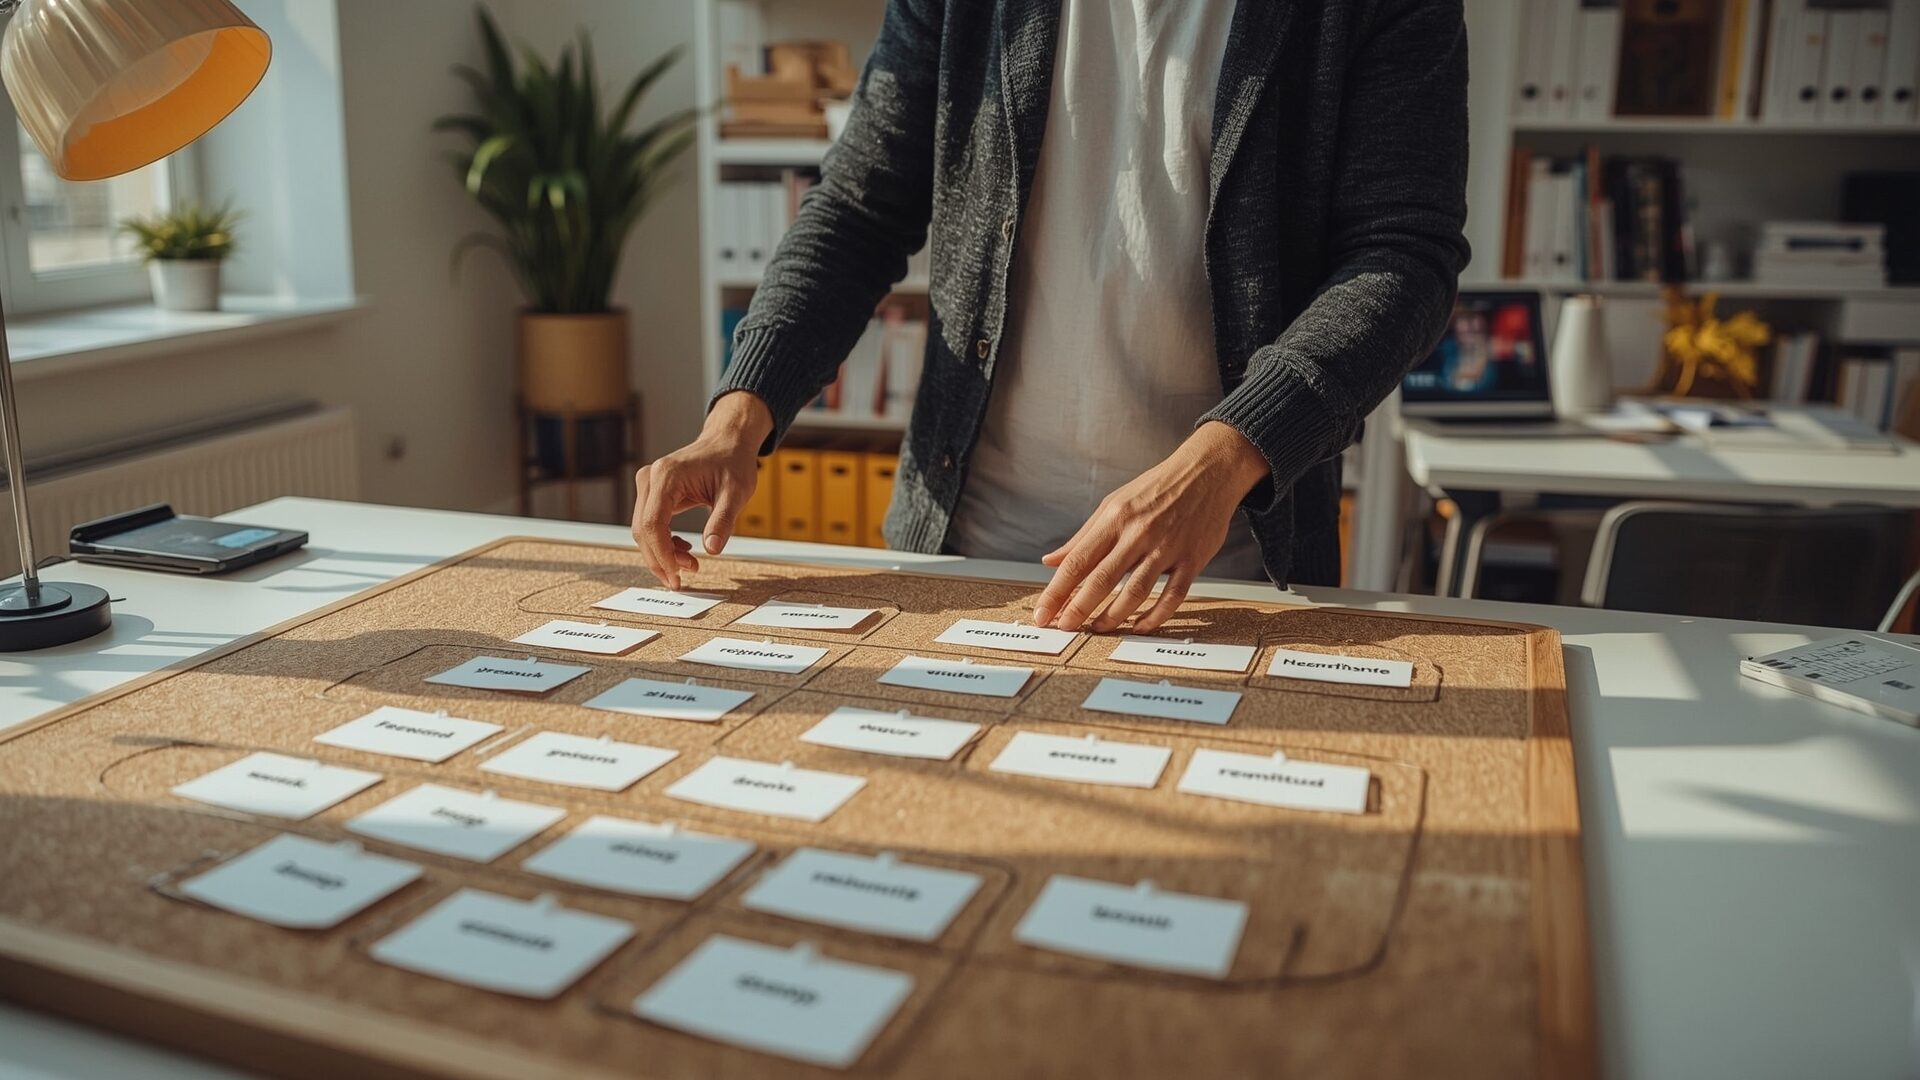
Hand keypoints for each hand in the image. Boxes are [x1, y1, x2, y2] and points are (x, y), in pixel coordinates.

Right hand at [630, 392, 773, 588]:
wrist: (728, 442)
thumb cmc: (733, 462)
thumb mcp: (736, 492)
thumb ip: (723, 520)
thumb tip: (713, 550)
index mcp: (667, 476)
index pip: (653, 523)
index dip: (662, 554)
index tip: (677, 575)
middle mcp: (650, 478)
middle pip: (643, 529)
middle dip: (660, 559)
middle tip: (681, 581)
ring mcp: (648, 484)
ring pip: (644, 529)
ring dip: (662, 553)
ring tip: (691, 564)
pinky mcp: (653, 491)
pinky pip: (650, 523)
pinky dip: (663, 542)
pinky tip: (684, 550)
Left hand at [1032, 422, 1267, 633]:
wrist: (1207, 471)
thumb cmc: (1156, 488)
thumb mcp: (1113, 503)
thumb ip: (1083, 537)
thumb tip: (1050, 561)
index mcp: (1115, 519)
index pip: (1077, 561)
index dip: (1057, 591)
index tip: (1043, 614)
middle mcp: (1138, 533)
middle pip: (1102, 579)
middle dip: (1078, 608)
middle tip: (1064, 628)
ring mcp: (1167, 547)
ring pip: (1136, 591)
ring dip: (1113, 616)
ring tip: (1097, 630)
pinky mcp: (1192, 559)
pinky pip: (1173, 595)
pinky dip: (1156, 615)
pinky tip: (1140, 626)